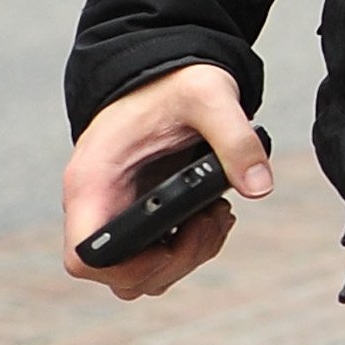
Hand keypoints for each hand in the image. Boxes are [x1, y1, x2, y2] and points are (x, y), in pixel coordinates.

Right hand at [62, 64, 270, 298]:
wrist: (162, 69)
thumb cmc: (172, 81)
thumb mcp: (209, 96)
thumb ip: (235, 139)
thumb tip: (260, 187)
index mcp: (94, 181)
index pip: (85, 256)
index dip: (125, 267)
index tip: (171, 243)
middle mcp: (97, 205)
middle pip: (117, 275)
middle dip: (174, 261)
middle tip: (212, 221)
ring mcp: (115, 212)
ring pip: (140, 272)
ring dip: (187, 256)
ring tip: (217, 216)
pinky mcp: (138, 213)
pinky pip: (156, 253)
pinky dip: (189, 247)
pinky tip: (213, 215)